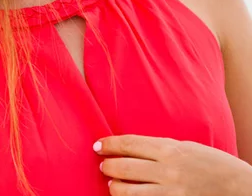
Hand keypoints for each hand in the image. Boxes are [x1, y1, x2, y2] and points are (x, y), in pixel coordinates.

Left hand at [93, 134, 251, 194]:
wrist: (239, 188)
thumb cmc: (213, 164)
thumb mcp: (186, 147)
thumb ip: (161, 149)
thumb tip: (134, 149)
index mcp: (170, 150)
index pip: (130, 144)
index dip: (110, 144)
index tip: (98, 145)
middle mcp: (167, 171)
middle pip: (125, 167)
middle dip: (109, 166)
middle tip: (103, 164)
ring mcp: (170, 193)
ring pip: (130, 193)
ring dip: (116, 188)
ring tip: (112, 184)